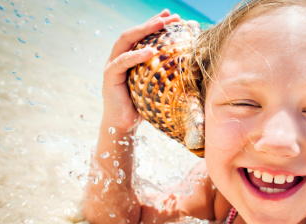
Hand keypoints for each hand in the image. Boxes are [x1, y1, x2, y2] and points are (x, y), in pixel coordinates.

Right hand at [102, 10, 179, 132]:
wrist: (124, 126)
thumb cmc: (143, 107)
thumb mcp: (158, 88)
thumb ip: (167, 75)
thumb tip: (194, 69)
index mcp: (132, 58)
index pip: (144, 36)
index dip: (158, 25)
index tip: (176, 18)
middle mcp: (121, 57)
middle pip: (135, 33)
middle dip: (152, 22)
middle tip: (170, 16)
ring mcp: (113, 65)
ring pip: (126, 40)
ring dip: (143, 30)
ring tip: (160, 24)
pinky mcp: (110, 77)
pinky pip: (122, 62)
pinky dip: (135, 55)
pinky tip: (149, 50)